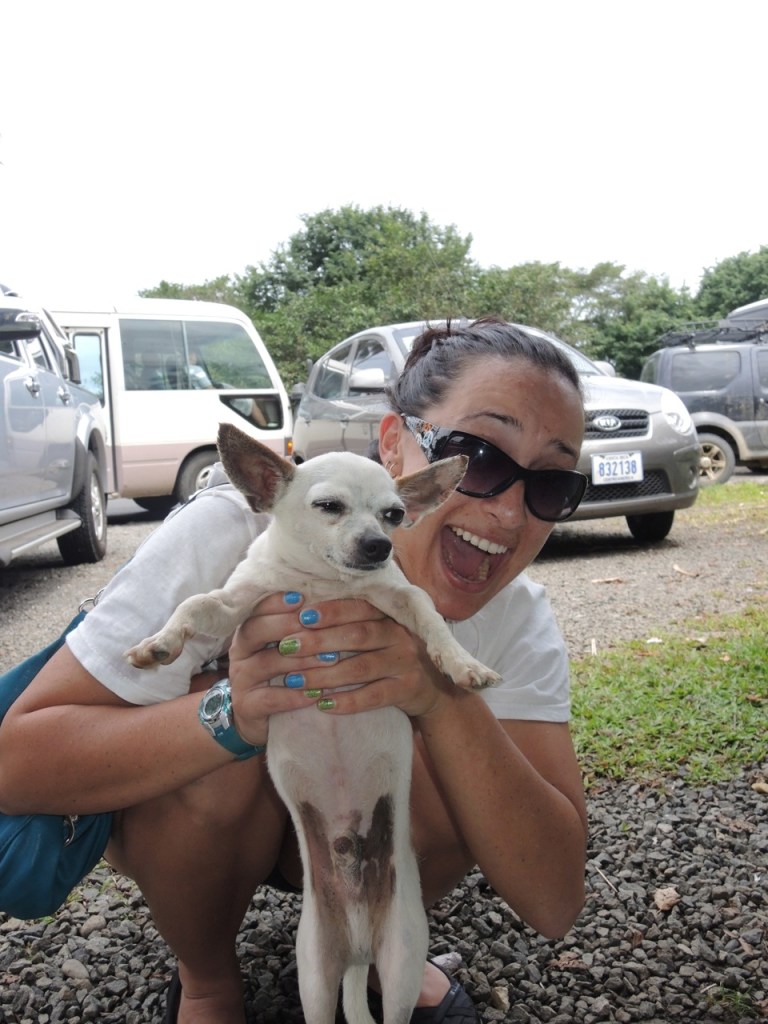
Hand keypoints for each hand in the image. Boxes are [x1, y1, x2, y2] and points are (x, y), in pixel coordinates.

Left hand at [228, 593, 453, 730]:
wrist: (433, 688)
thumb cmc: (390, 656)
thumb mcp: (378, 634)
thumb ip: (350, 624)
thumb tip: (299, 613)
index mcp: (389, 616)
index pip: (360, 608)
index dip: (331, 611)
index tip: (301, 616)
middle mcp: (400, 635)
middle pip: (357, 635)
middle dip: (319, 642)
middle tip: (287, 647)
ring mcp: (407, 662)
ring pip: (362, 667)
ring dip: (325, 675)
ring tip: (295, 680)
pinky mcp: (410, 689)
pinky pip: (375, 696)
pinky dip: (347, 701)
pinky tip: (323, 705)